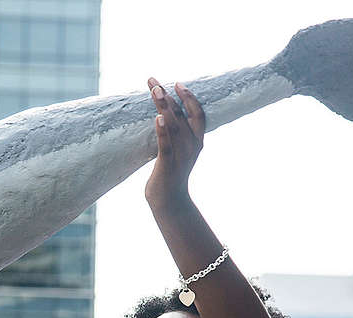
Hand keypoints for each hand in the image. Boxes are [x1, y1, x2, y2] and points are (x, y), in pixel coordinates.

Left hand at [145, 78, 205, 206]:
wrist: (170, 201)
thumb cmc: (172, 174)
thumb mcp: (179, 151)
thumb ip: (177, 135)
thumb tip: (167, 115)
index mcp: (197, 141)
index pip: (198, 114)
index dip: (189, 97)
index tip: (177, 83)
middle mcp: (192, 146)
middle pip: (182, 115)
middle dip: (168, 96)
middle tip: (154, 81)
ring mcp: (181, 155)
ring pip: (173, 125)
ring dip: (164, 106)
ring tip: (155, 90)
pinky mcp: (168, 164)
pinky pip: (165, 145)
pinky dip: (162, 131)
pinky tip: (157, 118)